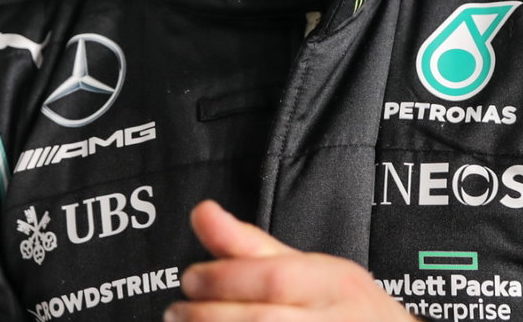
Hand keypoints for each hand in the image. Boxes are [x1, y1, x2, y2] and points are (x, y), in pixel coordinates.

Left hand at [164, 200, 418, 320]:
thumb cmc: (346, 308)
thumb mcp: (311, 268)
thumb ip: (251, 244)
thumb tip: (202, 212)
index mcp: (337, 284)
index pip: (275, 278)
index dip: (223, 279)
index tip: (190, 279)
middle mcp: (338, 321)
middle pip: (264, 321)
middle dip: (209, 315)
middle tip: (177, 310)